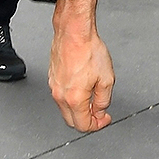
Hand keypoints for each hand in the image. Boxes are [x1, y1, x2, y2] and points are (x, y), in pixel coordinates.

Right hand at [49, 0, 113, 130]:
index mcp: (74, 99)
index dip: (97, 126)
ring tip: (93, 98)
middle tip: (99, 113)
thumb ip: (104, 100)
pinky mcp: (52, 78)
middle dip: (87, 120)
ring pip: (65, 109)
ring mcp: (54, 87)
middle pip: (72, 121)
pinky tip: (82, 89)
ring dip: (79, 109)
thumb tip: (100, 111)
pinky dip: (72, 99)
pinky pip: (61, 97)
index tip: (104, 119)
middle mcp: (60, 95)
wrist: (73, 33)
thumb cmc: (88, 50)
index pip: (83, 125)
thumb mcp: (107, 79)